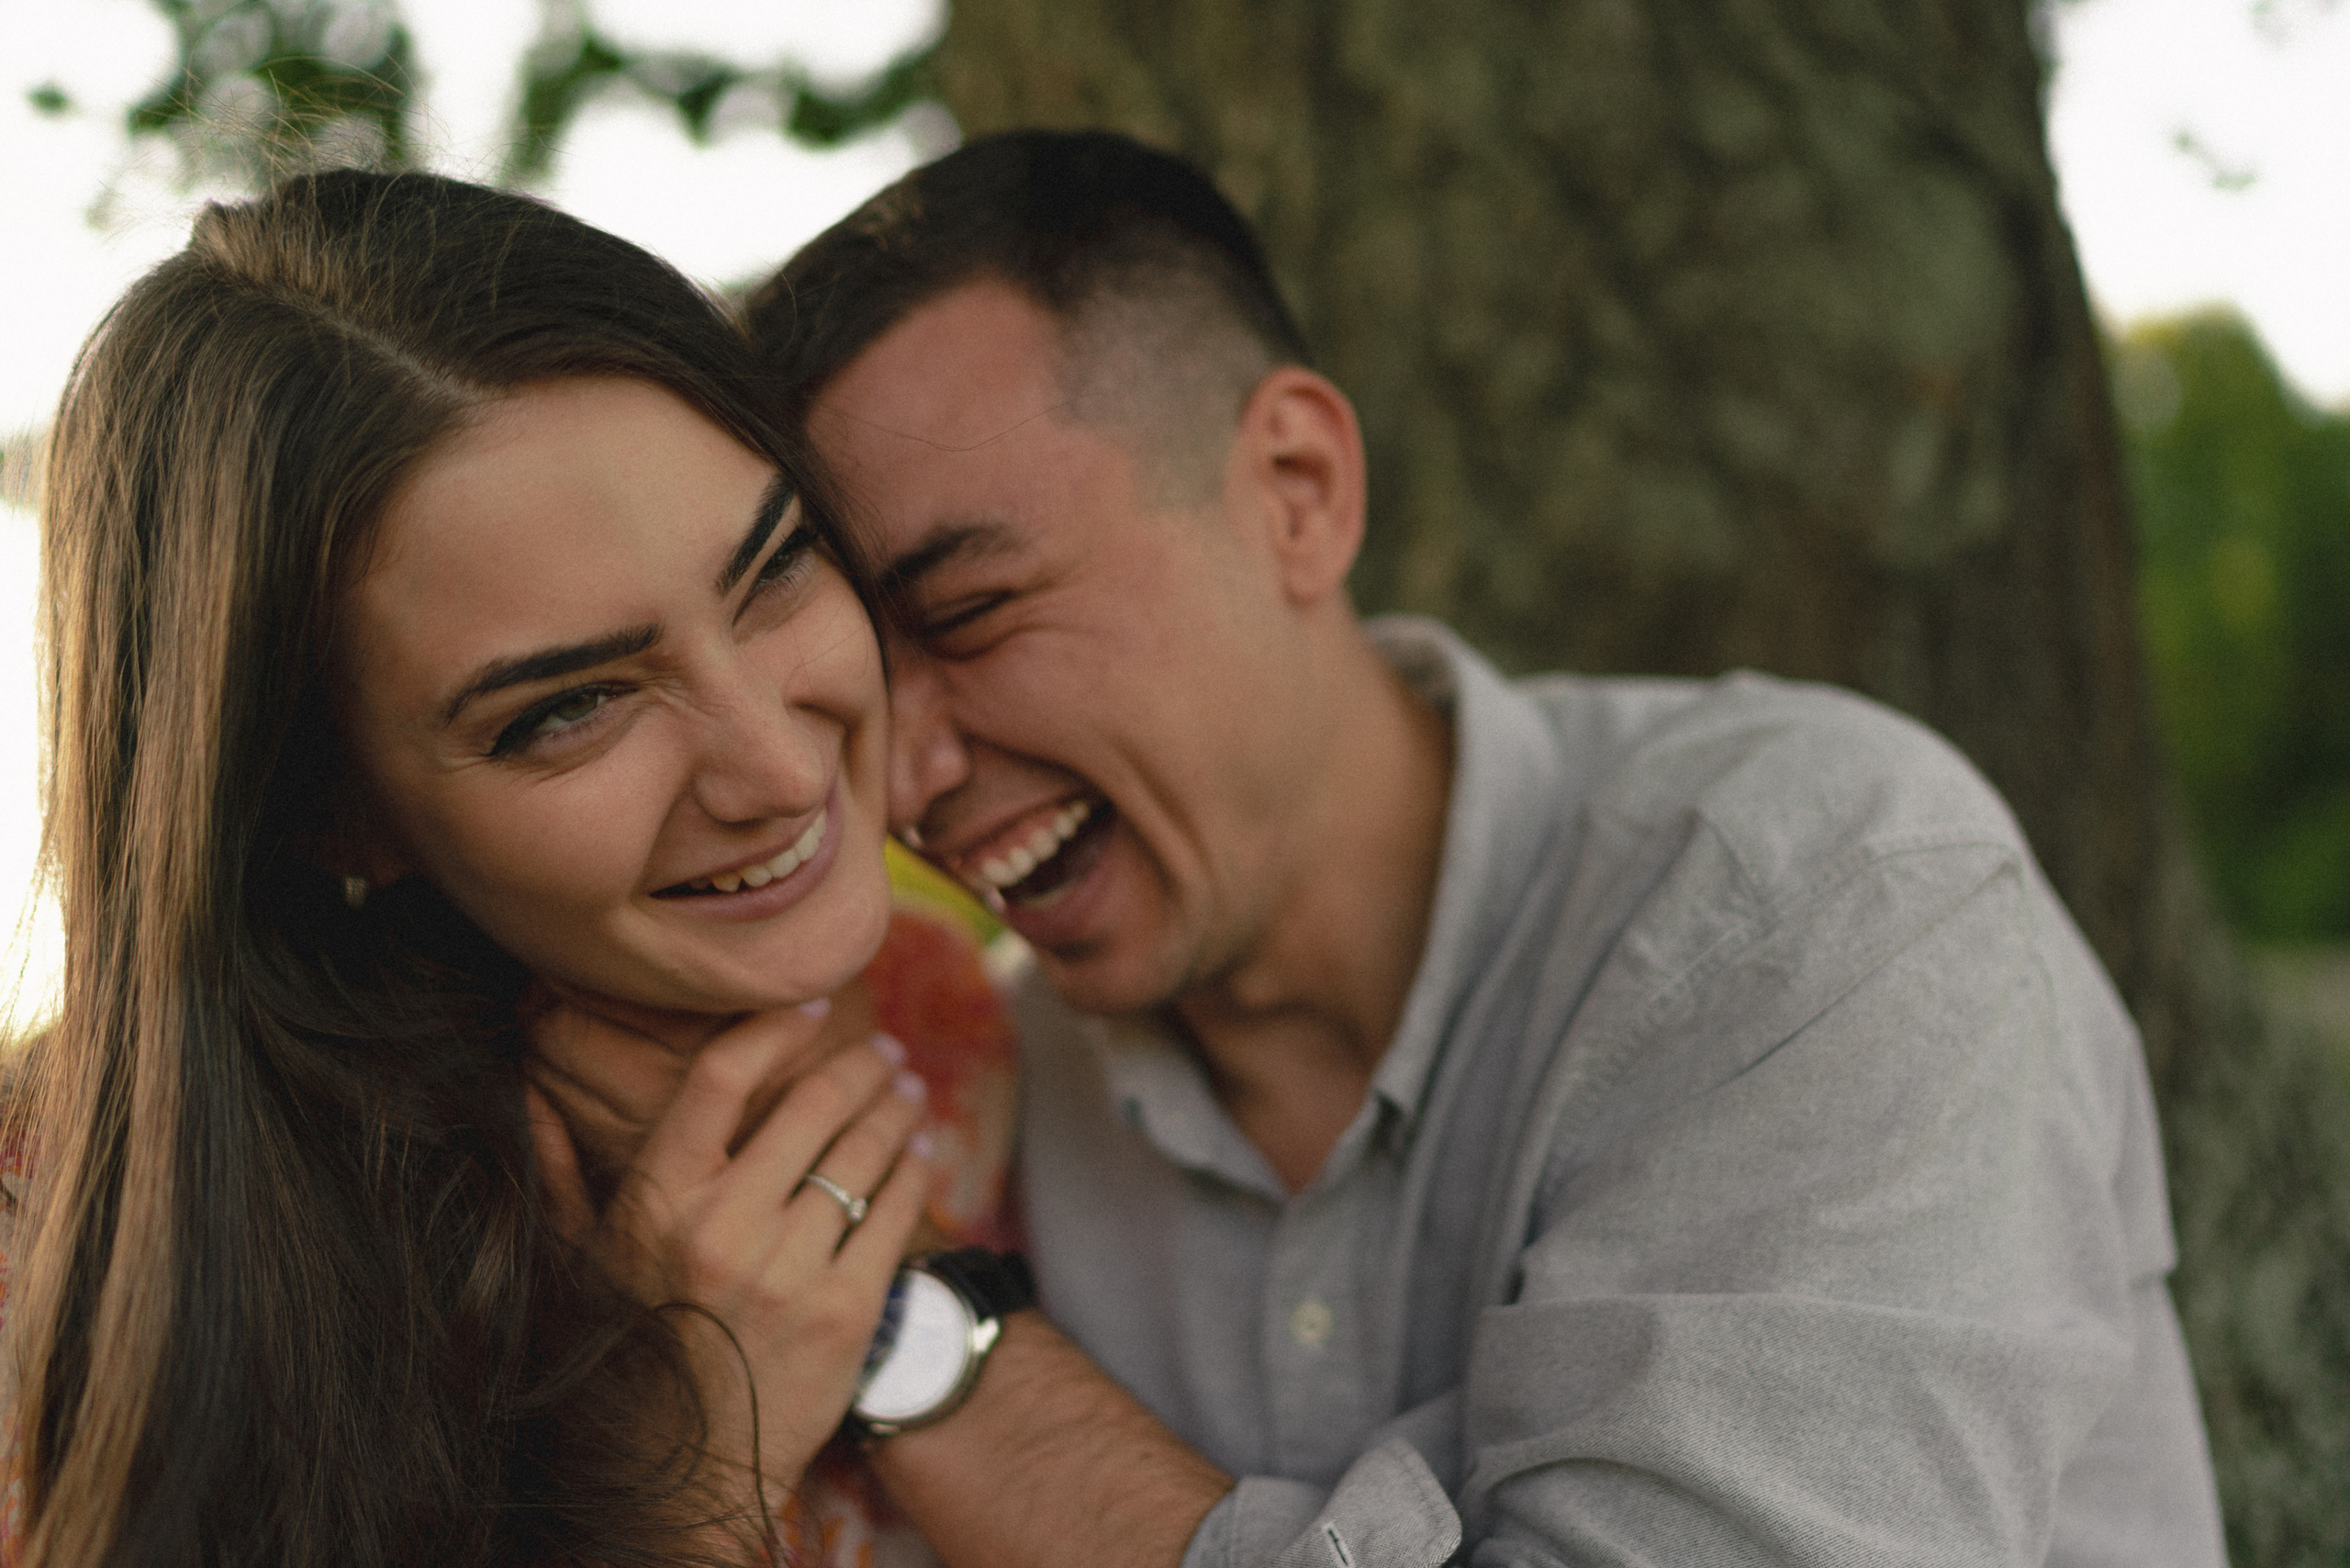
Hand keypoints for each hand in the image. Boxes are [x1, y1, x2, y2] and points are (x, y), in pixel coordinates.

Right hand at [528, 1012, 930, 1497]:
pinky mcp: (846, 1312)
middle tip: (882, 1051)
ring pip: (864, 1154)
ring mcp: (790, 1271)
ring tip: (906, 1090)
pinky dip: (912, 1170)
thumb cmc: (632, 1348)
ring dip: (896, 1108)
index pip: (720, 1078)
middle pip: (813, 1106)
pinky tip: (915, 1153)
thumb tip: (531, 1095)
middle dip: (860, 1066)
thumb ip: (559, 1173)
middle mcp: (724, 1229)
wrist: (690, 1469)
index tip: (812, 1008)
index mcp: (657, 1202)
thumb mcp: (580, 1262)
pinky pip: (895, 1212)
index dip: (772, 1029)